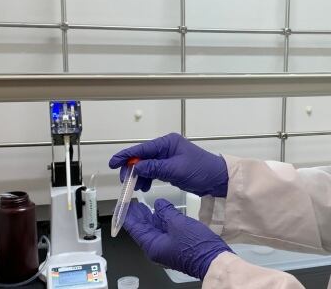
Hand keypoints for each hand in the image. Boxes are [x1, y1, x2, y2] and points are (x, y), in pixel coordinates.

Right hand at [109, 133, 228, 196]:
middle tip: (125, 181)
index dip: (126, 156)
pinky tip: (144, 186)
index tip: (113, 163)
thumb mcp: (176, 170)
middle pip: (142, 157)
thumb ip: (155, 168)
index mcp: (168, 143)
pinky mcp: (169, 167)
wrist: (216, 179)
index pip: (142, 148)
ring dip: (139, 176)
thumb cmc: (201, 170)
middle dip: (132, 168)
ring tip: (136, 187)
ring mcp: (167, 157)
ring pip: (146, 165)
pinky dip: (147, 178)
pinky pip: (153, 171)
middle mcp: (166, 147)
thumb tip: (136, 168)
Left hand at [125, 199, 231, 279]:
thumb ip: (166, 212)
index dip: (128, 216)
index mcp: (152, 246)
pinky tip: (160, 213)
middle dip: (138, 216)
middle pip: (143, 230)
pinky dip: (160, 222)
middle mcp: (156, 249)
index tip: (123, 206)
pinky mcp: (175, 246)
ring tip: (143, 206)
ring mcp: (166, 248)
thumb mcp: (178, 223)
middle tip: (132, 203)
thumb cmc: (195, 244)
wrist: (213, 259)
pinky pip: (163, 232)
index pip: (135, 229)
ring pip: (153, 230)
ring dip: (149, 218)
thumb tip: (159, 204)